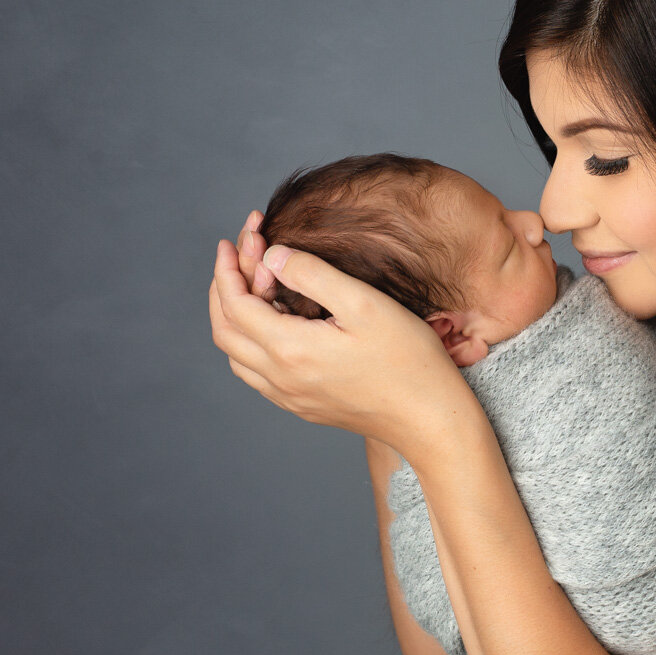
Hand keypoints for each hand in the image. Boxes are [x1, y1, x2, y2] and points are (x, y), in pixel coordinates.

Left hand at [209, 227, 475, 457]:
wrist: (430, 418)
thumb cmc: (408, 360)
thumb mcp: (364, 304)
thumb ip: (313, 275)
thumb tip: (273, 256)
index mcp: (291, 350)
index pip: (235, 303)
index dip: (231, 266)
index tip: (239, 236)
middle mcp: (281, 379)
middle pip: (225, 330)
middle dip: (225, 286)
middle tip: (240, 253)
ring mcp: (290, 397)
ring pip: (237, 355)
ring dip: (235, 315)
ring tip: (255, 283)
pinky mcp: (304, 406)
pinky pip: (257, 373)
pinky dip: (251, 341)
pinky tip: (275, 323)